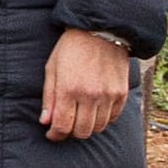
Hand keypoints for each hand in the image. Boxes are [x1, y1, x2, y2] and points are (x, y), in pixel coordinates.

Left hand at [42, 27, 136, 142]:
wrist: (101, 32)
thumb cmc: (71, 49)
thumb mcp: (52, 69)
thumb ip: (49, 97)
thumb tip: (45, 122)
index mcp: (69, 89)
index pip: (63, 125)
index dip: (55, 135)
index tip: (52, 134)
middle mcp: (90, 95)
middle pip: (81, 131)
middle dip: (70, 133)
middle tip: (65, 126)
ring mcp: (108, 96)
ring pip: (98, 127)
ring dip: (87, 127)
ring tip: (79, 118)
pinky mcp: (121, 94)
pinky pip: (112, 118)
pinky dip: (103, 120)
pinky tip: (94, 112)